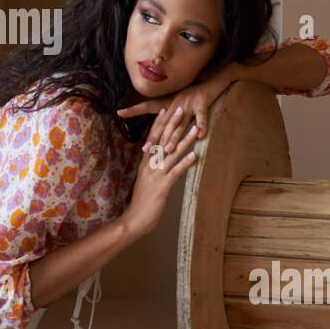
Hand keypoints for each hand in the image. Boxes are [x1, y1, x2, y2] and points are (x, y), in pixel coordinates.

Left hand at [117, 69, 230, 147]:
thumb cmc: (194, 95)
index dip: (134, 109)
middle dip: (155, 137)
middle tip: (147, 150)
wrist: (211, 82)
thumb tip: (158, 129)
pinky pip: (202, 117)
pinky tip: (201, 136)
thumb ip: (167, 115)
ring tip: (168, 149)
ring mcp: (188, 104)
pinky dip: (202, 126)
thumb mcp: (177, 103)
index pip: (148, 107)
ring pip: (180, 123)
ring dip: (175, 137)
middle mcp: (175, 103)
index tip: (119, 113)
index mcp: (168, 103)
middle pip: (163, 123)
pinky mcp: (202, 104)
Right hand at [121, 103, 199, 239]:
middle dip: (173, 124)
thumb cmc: (142, 203)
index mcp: (145, 163)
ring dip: (184, 140)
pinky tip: (195, 155)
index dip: (160, 123)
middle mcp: (150, 166)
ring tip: (194, 129)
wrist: (134, 220)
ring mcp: (156, 175)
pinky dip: (185, 163)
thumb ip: (155, 171)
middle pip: (162, 140)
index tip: (166, 110)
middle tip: (181, 109)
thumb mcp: (147, 183)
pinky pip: (175, 172)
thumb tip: (167, 164)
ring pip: (171, 154)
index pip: (153, 138)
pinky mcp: (162, 187)